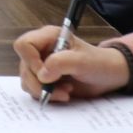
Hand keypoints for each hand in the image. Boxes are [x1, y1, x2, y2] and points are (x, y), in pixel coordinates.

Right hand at [14, 27, 131, 103]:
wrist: (108, 76)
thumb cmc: (99, 62)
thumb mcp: (83, 61)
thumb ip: (61, 63)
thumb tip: (42, 75)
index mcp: (48, 37)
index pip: (24, 45)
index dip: (31, 61)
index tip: (46, 74)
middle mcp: (41, 50)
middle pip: (24, 66)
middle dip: (39, 83)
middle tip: (61, 90)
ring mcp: (41, 65)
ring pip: (27, 80)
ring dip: (44, 91)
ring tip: (66, 91)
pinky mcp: (44, 79)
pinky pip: (33, 89)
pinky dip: (47, 95)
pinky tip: (64, 93)